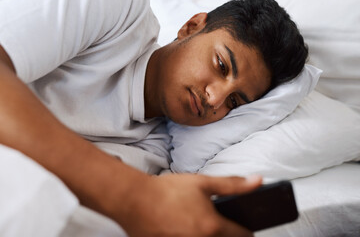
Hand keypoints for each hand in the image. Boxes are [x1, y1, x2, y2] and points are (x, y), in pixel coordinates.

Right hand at [117, 173, 261, 236]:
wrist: (134, 200)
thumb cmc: (167, 190)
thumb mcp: (202, 183)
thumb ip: (233, 185)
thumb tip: (258, 181)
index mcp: (212, 227)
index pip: (243, 236)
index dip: (246, 231)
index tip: (244, 228)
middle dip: (228, 236)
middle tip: (219, 226)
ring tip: (198, 225)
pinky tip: (182, 229)